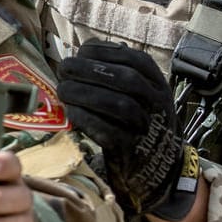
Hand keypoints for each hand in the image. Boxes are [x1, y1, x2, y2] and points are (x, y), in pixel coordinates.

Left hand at [55, 40, 193, 219]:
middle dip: (90, 69)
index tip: (80, 52)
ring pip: (119, 104)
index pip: (136, 59)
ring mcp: (148, 128)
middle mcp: (158, 104)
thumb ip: (117, 73)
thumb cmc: (138, 124)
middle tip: (64, 68)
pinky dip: (87, 119)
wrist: (157, 169)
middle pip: (127, 79)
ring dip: (85, 93)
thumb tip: (82, 52)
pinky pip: (109, 132)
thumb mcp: (140, 95)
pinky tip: (71, 112)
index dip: (105, 52)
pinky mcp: (132, 152)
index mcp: (159, 85)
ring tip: (62, 90)